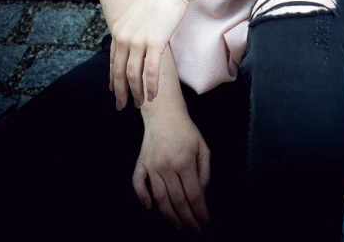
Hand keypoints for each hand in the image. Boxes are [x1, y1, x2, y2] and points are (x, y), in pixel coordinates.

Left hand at [110, 0, 190, 109]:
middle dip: (121, 92)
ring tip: (140, 103)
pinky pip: (150, 70)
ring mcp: (138, 40)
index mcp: (118, 30)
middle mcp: (124, 37)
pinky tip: (153, 95)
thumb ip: (132, 30)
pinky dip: (151, 86)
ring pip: (133, 74)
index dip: (113, 79)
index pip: (112, 61)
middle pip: (119, 72)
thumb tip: (134, 44)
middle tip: (123, 106)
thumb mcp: (137, 15)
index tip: (115, 91)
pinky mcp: (155, 42)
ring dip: (136, 92)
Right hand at [132, 109, 210, 234]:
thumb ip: (205, 171)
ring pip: (159, 198)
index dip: (200, 213)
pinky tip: (149, 207)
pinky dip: (142, 198)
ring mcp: (152, 166)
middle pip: (177, 201)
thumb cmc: (186, 130)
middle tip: (194, 231)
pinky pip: (137, 184)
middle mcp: (167, 166)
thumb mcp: (202, 147)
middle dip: (188, 220)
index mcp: (184, 161)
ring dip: (168, 216)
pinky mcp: (141, 163)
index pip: (194, 195)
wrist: (164, 113)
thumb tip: (202, 193)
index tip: (205, 223)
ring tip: (178, 225)